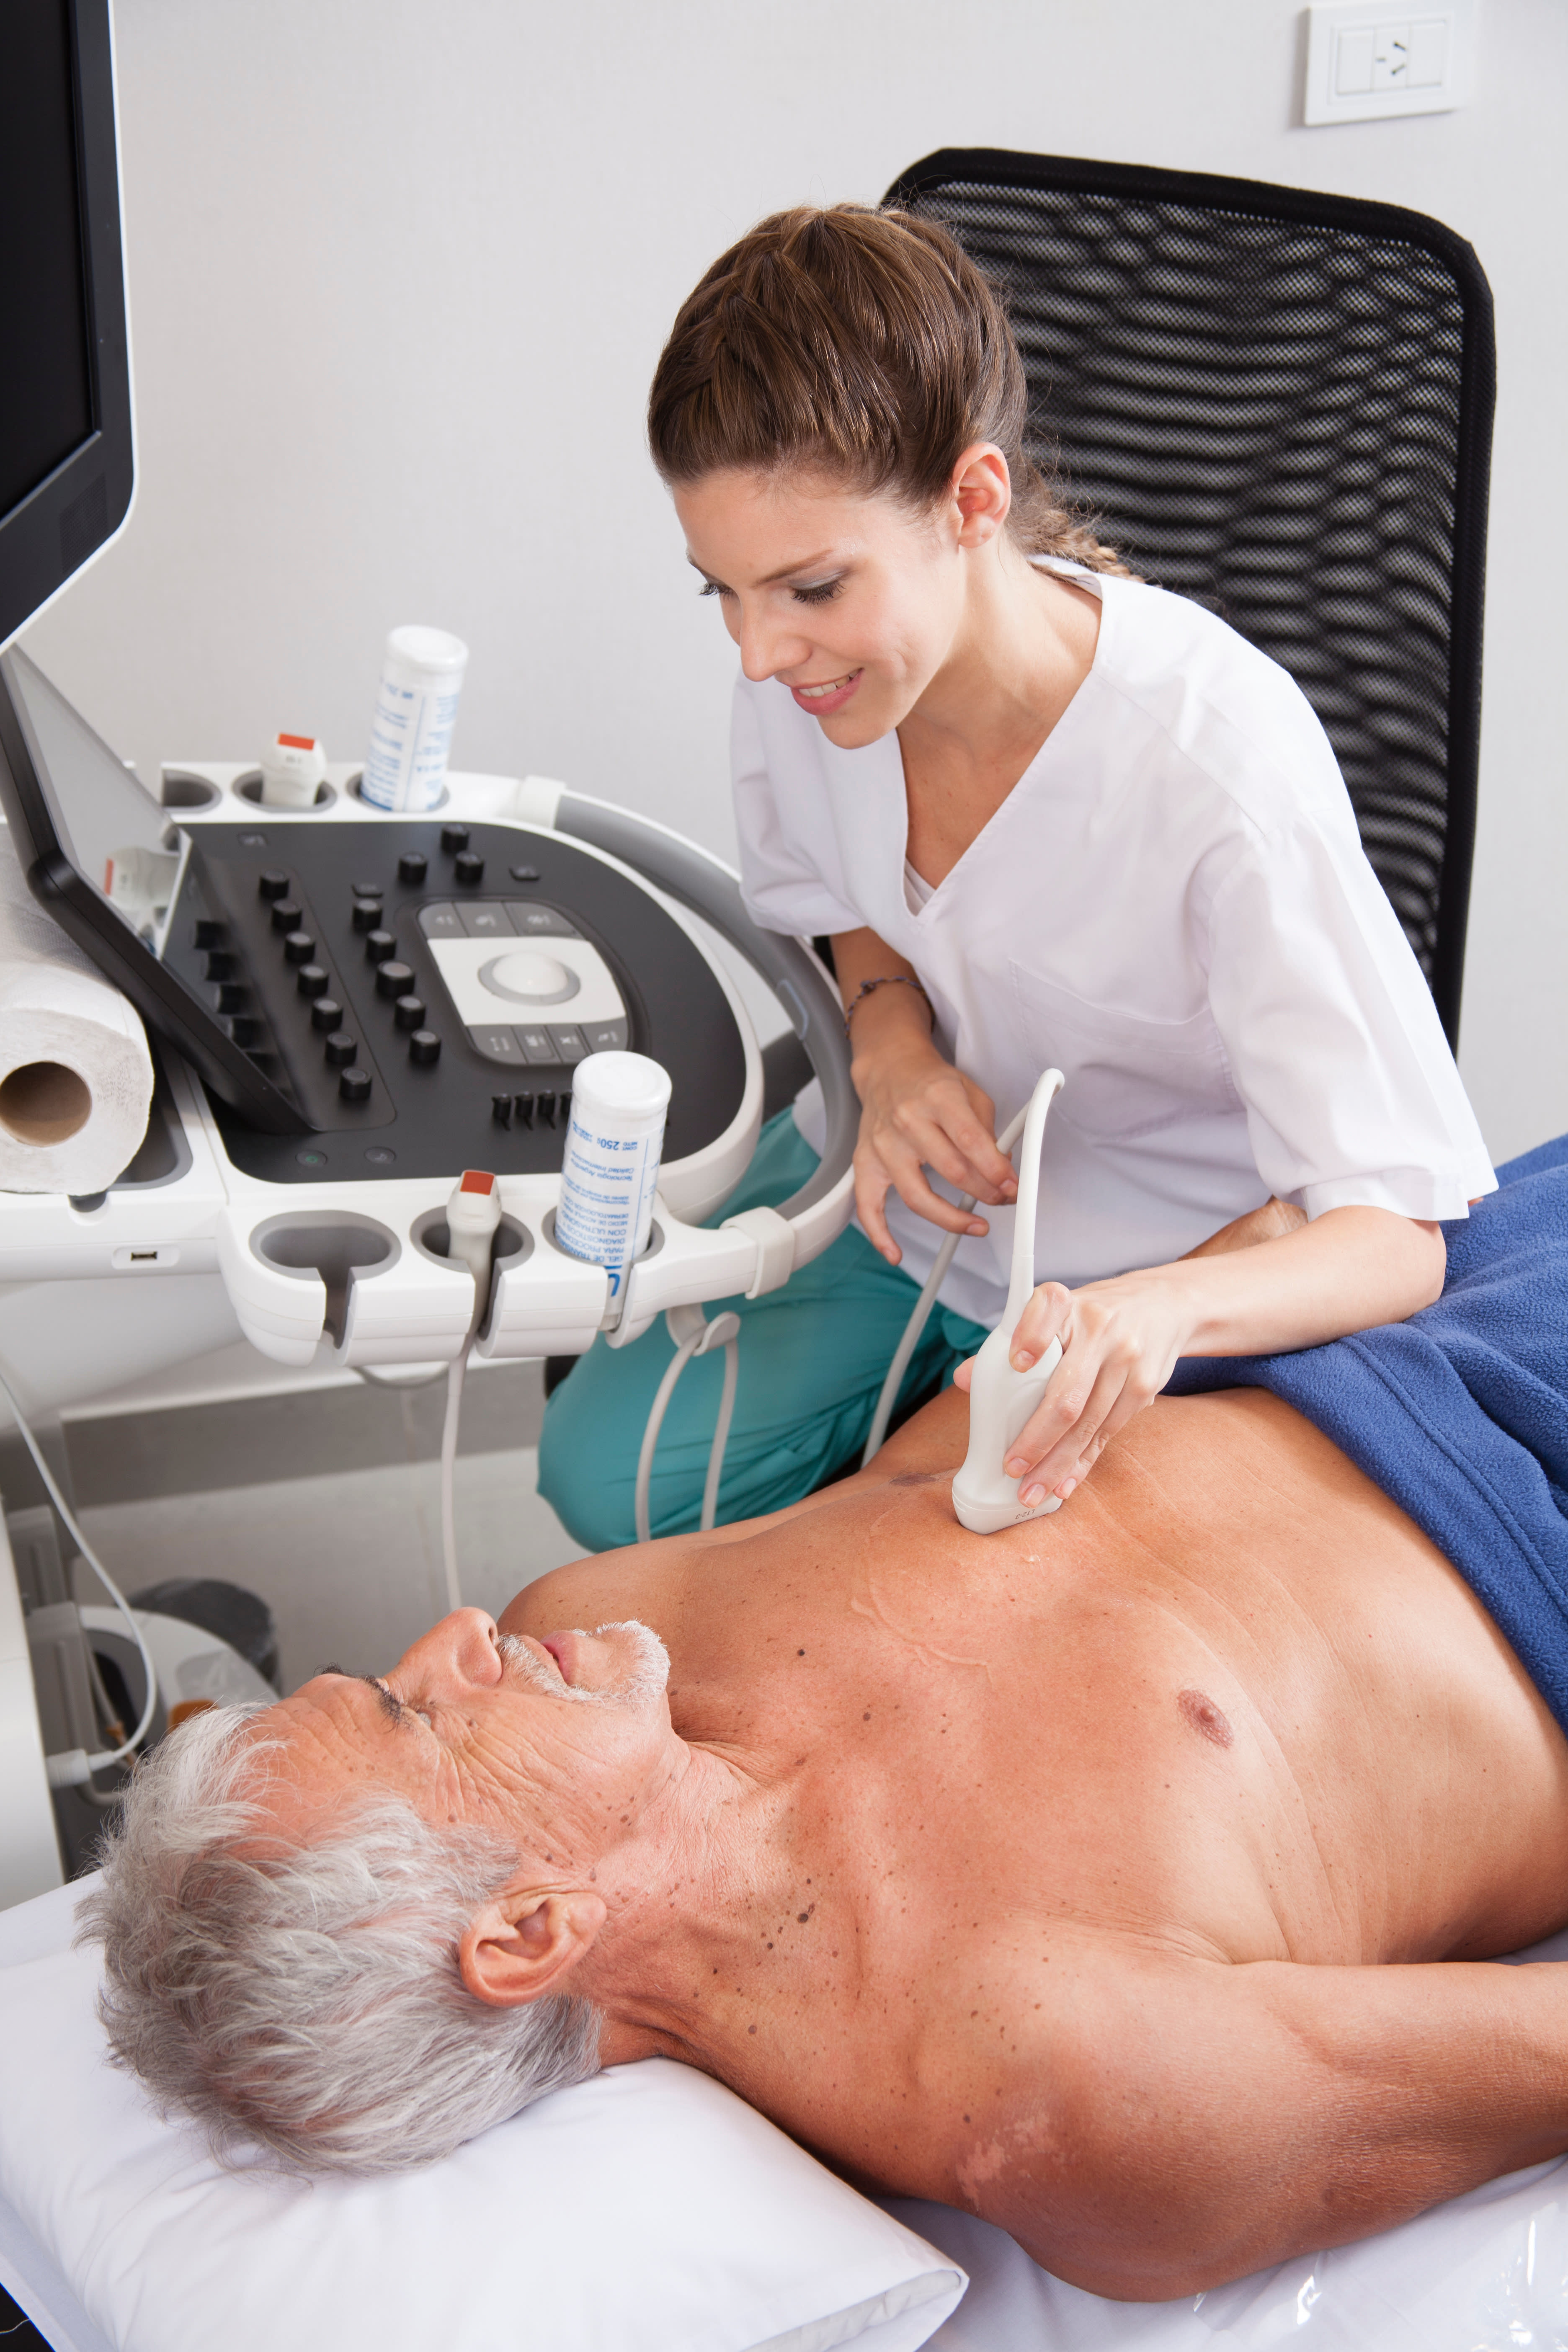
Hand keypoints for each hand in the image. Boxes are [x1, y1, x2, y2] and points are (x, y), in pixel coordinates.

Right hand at [852, 1027, 1018, 1262]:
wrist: (889, 1069)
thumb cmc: (931, 1083)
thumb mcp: (970, 1092)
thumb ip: (988, 1130)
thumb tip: (1003, 1171)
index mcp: (938, 1098)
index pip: (970, 1141)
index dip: (996, 1171)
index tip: (1012, 1187)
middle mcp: (907, 1121)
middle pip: (951, 1171)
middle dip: (985, 1193)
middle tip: (1003, 1200)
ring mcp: (883, 1144)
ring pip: (916, 1196)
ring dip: (951, 1219)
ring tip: (975, 1225)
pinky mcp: (865, 1162)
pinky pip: (867, 1206)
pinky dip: (880, 1234)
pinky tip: (895, 1252)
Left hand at [953, 1267, 1194, 1502]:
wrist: (1164, 1306)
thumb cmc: (1093, 1316)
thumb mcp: (1056, 1315)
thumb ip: (1009, 1343)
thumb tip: (963, 1379)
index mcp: (1068, 1304)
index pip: (1049, 1308)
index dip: (1031, 1335)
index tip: (1016, 1362)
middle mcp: (1100, 1330)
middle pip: (1067, 1393)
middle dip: (1037, 1438)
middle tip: (1012, 1467)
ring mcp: (1126, 1361)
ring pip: (1087, 1423)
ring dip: (1057, 1463)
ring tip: (1032, 1490)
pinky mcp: (1144, 1387)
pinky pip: (1107, 1433)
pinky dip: (1082, 1462)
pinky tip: (1064, 1482)